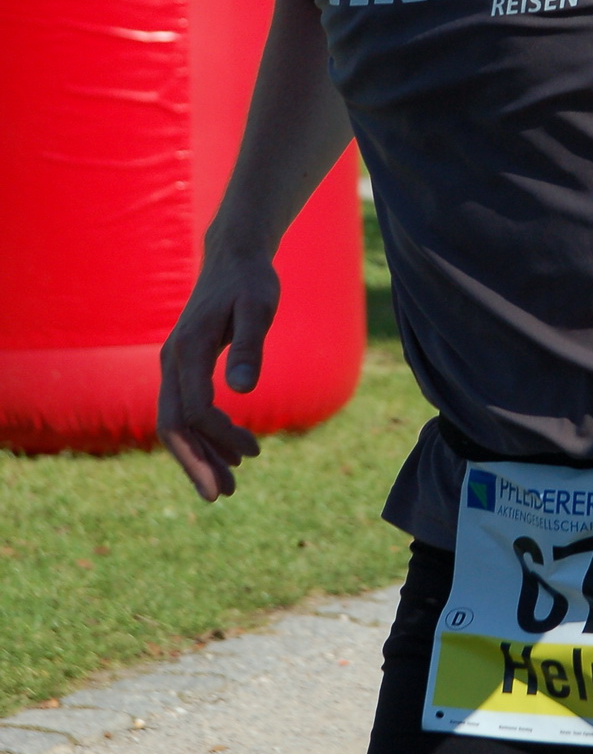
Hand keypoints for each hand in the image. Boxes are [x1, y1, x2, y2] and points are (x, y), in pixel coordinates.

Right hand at [157, 240, 278, 500]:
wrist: (234, 257)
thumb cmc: (251, 281)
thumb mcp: (258, 308)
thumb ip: (251, 345)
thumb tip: (244, 389)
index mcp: (188, 349)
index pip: (194, 408)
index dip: (219, 437)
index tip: (252, 455)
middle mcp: (172, 360)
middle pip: (173, 424)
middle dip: (195, 463)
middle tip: (221, 496)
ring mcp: (174, 364)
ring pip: (176, 421)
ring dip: (199, 455)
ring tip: (229, 484)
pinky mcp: (184, 366)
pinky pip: (185, 409)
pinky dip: (203, 435)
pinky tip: (228, 452)